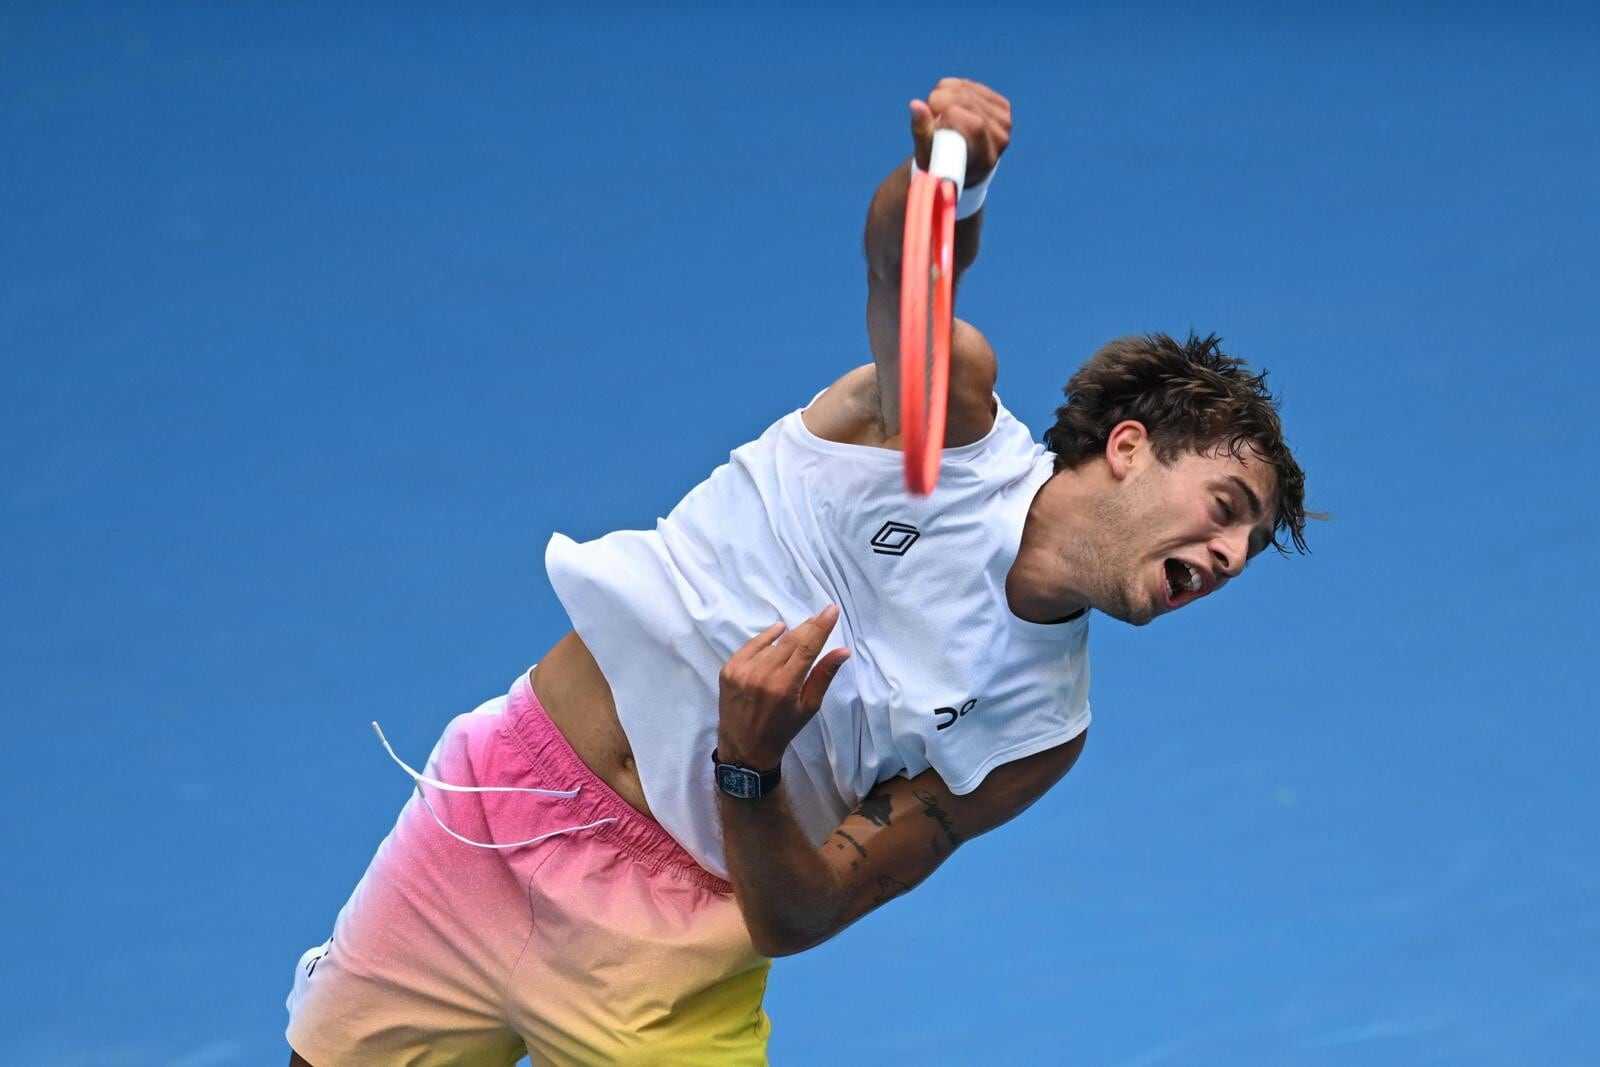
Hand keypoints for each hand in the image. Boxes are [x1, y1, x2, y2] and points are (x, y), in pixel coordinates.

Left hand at [717, 605, 850, 769]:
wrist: (745, 748)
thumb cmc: (783, 730)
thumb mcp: (809, 706)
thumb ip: (824, 675)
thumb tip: (842, 650)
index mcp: (785, 686)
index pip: (807, 646)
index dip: (821, 626)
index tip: (831, 610)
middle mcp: (762, 675)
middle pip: (791, 640)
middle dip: (808, 626)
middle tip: (821, 615)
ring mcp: (742, 671)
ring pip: (772, 642)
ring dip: (789, 635)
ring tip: (801, 631)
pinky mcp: (729, 669)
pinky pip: (751, 645)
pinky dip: (765, 638)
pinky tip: (777, 631)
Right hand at [909, 78, 1011, 185]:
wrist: (959, 165)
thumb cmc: (939, 163)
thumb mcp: (926, 155)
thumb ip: (922, 131)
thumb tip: (915, 104)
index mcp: (986, 158)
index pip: (974, 125)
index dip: (948, 117)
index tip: (935, 125)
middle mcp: (1001, 138)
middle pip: (967, 101)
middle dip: (940, 103)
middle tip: (931, 117)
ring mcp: (1004, 120)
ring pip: (965, 89)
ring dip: (943, 95)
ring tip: (937, 113)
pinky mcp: (1001, 105)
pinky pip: (968, 84)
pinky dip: (950, 89)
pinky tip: (946, 104)